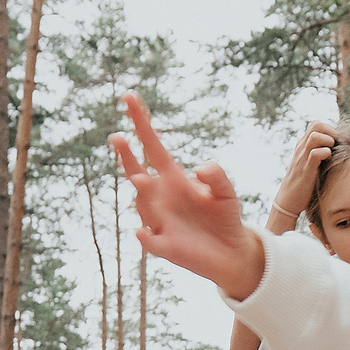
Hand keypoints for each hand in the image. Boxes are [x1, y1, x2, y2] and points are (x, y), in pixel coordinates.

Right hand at [111, 93, 266, 299]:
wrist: (231, 252)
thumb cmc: (225, 217)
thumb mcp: (226, 192)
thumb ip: (217, 176)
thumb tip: (197, 169)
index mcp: (173, 178)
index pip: (152, 146)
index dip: (141, 123)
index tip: (129, 97)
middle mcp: (160, 196)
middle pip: (137, 171)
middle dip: (126, 156)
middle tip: (117, 138)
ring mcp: (158, 219)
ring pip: (142, 202)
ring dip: (141, 191)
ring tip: (141, 178)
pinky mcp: (164, 245)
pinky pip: (150, 241)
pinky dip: (146, 237)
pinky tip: (142, 232)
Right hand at [266, 122, 337, 233]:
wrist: (288, 200)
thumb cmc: (304, 184)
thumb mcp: (311, 164)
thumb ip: (320, 154)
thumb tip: (340, 149)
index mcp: (303, 145)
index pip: (317, 124)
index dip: (330, 129)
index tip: (337, 142)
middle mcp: (301, 148)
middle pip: (317, 125)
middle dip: (331, 132)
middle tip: (337, 146)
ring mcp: (302, 157)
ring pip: (315, 136)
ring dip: (329, 141)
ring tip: (332, 153)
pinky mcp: (305, 169)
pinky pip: (315, 153)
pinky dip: (325, 154)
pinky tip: (328, 162)